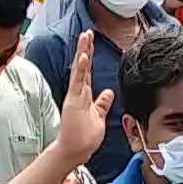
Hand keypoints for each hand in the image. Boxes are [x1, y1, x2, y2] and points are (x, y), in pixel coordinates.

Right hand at [57, 31, 114, 163]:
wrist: (74, 151)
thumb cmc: (84, 137)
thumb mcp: (99, 116)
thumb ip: (102, 103)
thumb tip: (108, 92)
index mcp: (85, 95)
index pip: (88, 71)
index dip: (89, 56)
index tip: (91, 42)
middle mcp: (79, 93)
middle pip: (82, 66)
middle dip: (85, 49)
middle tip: (87, 32)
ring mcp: (75, 96)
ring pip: (79, 70)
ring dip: (82, 53)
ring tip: (85, 37)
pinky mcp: (73, 101)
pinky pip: (78, 82)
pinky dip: (80, 69)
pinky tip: (83, 56)